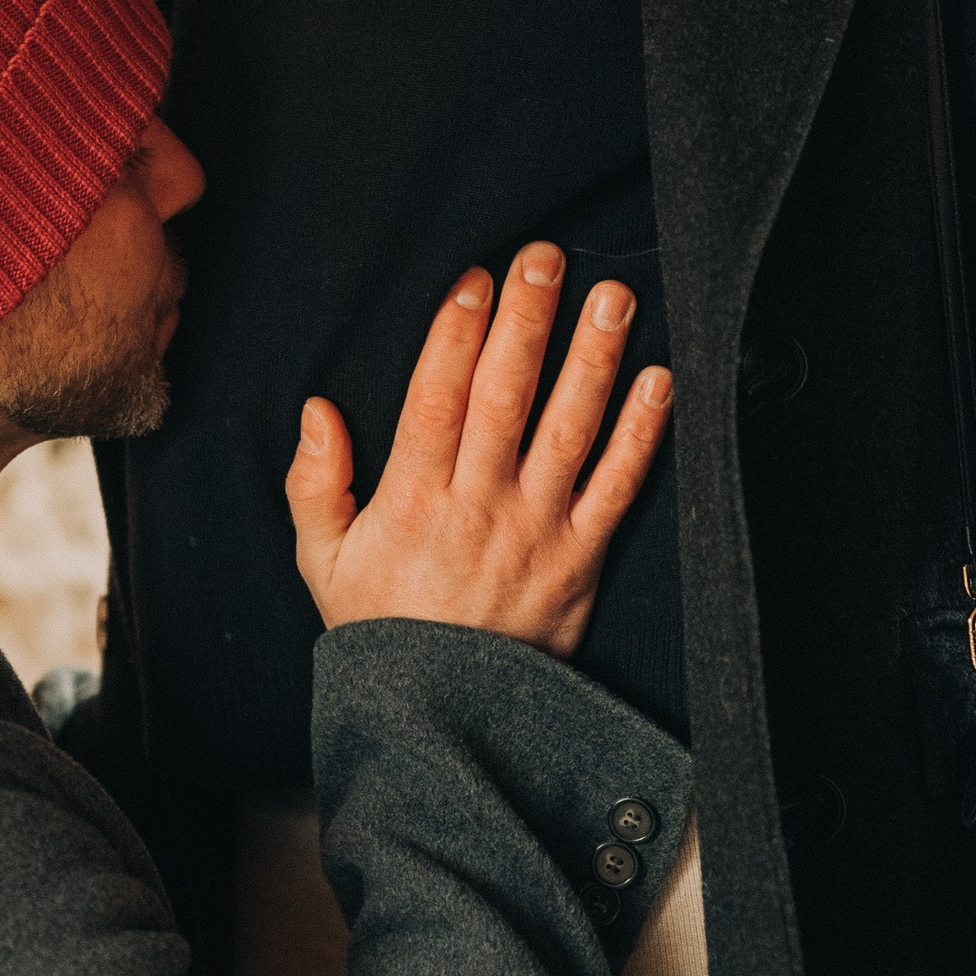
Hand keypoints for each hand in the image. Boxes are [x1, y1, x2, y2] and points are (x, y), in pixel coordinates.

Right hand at [286, 243, 672, 649]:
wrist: (442, 718)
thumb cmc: (382, 632)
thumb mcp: (323, 562)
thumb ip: (315, 484)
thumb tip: (317, 411)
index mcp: (414, 500)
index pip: (438, 398)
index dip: (457, 332)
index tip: (476, 277)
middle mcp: (480, 506)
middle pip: (507, 396)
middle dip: (528, 320)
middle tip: (547, 258)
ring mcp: (537, 531)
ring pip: (569, 429)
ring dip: (594, 358)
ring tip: (612, 297)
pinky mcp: (582, 559)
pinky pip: (618, 487)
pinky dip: (643, 434)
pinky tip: (659, 382)